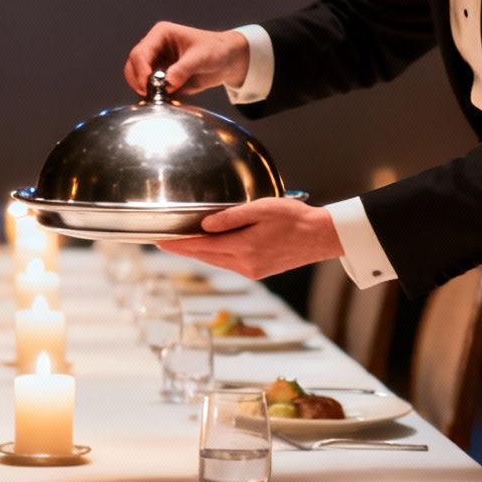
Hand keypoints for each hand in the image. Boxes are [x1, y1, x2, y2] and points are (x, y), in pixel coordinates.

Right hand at [123, 22, 248, 96]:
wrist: (227, 60)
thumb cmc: (216, 50)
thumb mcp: (202, 58)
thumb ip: (184, 69)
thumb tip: (168, 82)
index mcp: (161, 35)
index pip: (141, 53)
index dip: (141, 70)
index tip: (148, 85)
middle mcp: (154, 47)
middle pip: (133, 65)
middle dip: (139, 81)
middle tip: (151, 94)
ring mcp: (155, 63)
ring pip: (136, 78)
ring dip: (143, 89)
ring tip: (159, 98)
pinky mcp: (160, 77)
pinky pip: (149, 88)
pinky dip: (152, 96)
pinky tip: (164, 99)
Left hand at [157, 198, 342, 279]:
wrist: (321, 237)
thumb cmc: (295, 218)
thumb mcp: (262, 209)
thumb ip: (231, 217)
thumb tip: (205, 225)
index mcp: (245, 248)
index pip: (202, 247)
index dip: (179, 244)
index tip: (160, 241)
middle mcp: (246, 264)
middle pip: (206, 257)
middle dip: (184, 249)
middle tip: (164, 241)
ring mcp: (252, 271)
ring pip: (216, 261)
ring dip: (199, 253)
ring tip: (182, 243)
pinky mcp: (258, 271)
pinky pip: (229, 264)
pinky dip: (215, 255)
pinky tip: (209, 248)